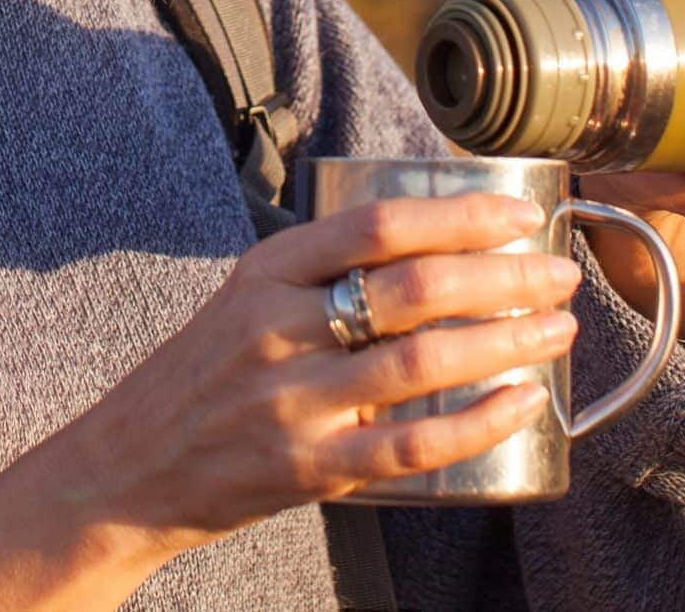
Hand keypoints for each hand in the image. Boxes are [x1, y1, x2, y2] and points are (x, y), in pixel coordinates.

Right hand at [0, 194, 579, 611]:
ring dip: (506, 341)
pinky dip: (478, 422)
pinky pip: (412, 445)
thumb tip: (436, 252)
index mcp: (263, 272)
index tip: (517, 214)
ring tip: (556, 328)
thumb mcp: (245, 302)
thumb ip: (321, 279)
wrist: (127, 468)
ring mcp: (293, 403)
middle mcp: (277, 329)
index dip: (458, 215)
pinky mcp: (309, 469)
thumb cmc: (203, 378)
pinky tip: (522, 401)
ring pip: (422, 363)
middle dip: (503, 277)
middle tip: (557, 274)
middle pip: (413, 289)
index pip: (375, 226)